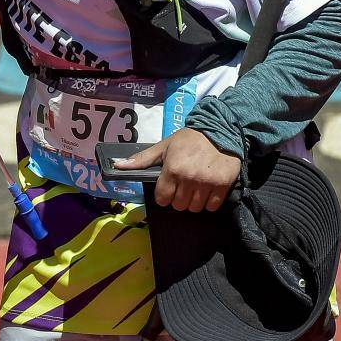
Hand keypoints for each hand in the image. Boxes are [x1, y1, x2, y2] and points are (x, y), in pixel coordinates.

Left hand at [113, 127, 239, 211]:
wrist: (219, 131)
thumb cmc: (188, 139)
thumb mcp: (164, 146)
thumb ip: (142, 159)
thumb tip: (118, 166)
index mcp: (172, 169)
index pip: (162, 199)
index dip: (164, 195)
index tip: (169, 187)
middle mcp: (188, 178)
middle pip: (178, 205)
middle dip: (178, 198)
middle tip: (183, 185)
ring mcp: (206, 183)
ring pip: (194, 208)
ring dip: (193, 201)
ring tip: (196, 187)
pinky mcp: (223, 185)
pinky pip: (212, 206)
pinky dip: (209, 202)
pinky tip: (207, 190)